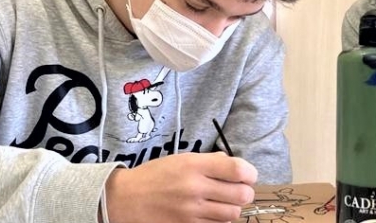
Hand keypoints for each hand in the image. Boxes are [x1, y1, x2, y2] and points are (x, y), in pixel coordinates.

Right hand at [104, 152, 257, 222]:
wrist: (125, 199)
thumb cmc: (154, 176)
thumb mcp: (181, 160)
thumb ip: (210, 162)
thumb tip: (236, 166)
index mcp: (194, 165)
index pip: (238, 170)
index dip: (249, 173)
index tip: (247, 175)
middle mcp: (195, 188)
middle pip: (242, 194)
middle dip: (244, 192)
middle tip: (238, 190)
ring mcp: (191, 211)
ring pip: (233, 214)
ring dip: (233, 208)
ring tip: (223, 203)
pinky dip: (220, 221)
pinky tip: (212, 214)